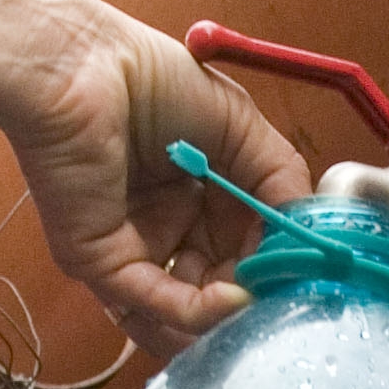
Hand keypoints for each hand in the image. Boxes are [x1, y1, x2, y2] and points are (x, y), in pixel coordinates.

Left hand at [0, 0, 313, 354]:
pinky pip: (154, 301)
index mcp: (195, 198)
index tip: (307, 273)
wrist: (82, 68)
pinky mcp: (101, 263)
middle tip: (286, 300)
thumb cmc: (152, 81)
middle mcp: (164, 231)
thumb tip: (306, 236)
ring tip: (260, 310)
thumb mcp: (242, 127)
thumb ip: (281, 180)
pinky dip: (196, 311)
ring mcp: (132, 251)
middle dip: (253, 298)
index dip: (274, 264)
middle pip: (218, 287)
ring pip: (184, 312)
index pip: (243, 249)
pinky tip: (231, 300)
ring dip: (226, 320)